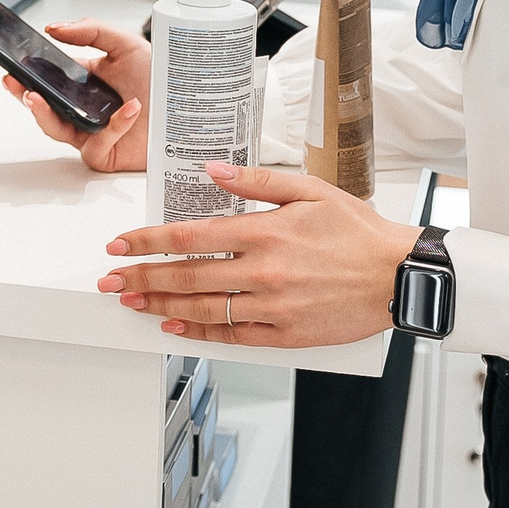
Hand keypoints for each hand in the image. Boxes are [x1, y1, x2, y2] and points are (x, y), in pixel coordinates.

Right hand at [1, 19, 151, 171]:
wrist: (190, 107)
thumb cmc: (161, 79)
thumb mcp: (126, 44)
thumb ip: (91, 31)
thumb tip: (54, 28)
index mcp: (85, 83)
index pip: (48, 80)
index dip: (28, 75)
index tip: (14, 66)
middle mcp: (85, 109)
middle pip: (45, 109)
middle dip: (26, 97)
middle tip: (17, 84)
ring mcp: (93, 134)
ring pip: (58, 131)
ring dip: (47, 116)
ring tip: (41, 99)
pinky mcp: (107, 155)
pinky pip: (97, 146)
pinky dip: (112, 128)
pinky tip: (128, 110)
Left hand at [98, 164, 419, 347]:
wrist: (398, 275)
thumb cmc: (359, 232)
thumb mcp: (310, 190)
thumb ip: (256, 182)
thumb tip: (213, 171)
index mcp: (265, 232)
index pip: (189, 237)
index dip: (147, 242)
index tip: (120, 245)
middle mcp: (264, 271)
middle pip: (186, 276)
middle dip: (141, 277)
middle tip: (110, 280)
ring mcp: (273, 306)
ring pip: (203, 309)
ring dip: (161, 305)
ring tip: (132, 302)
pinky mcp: (286, 333)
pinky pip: (233, 336)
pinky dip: (200, 333)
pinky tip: (176, 326)